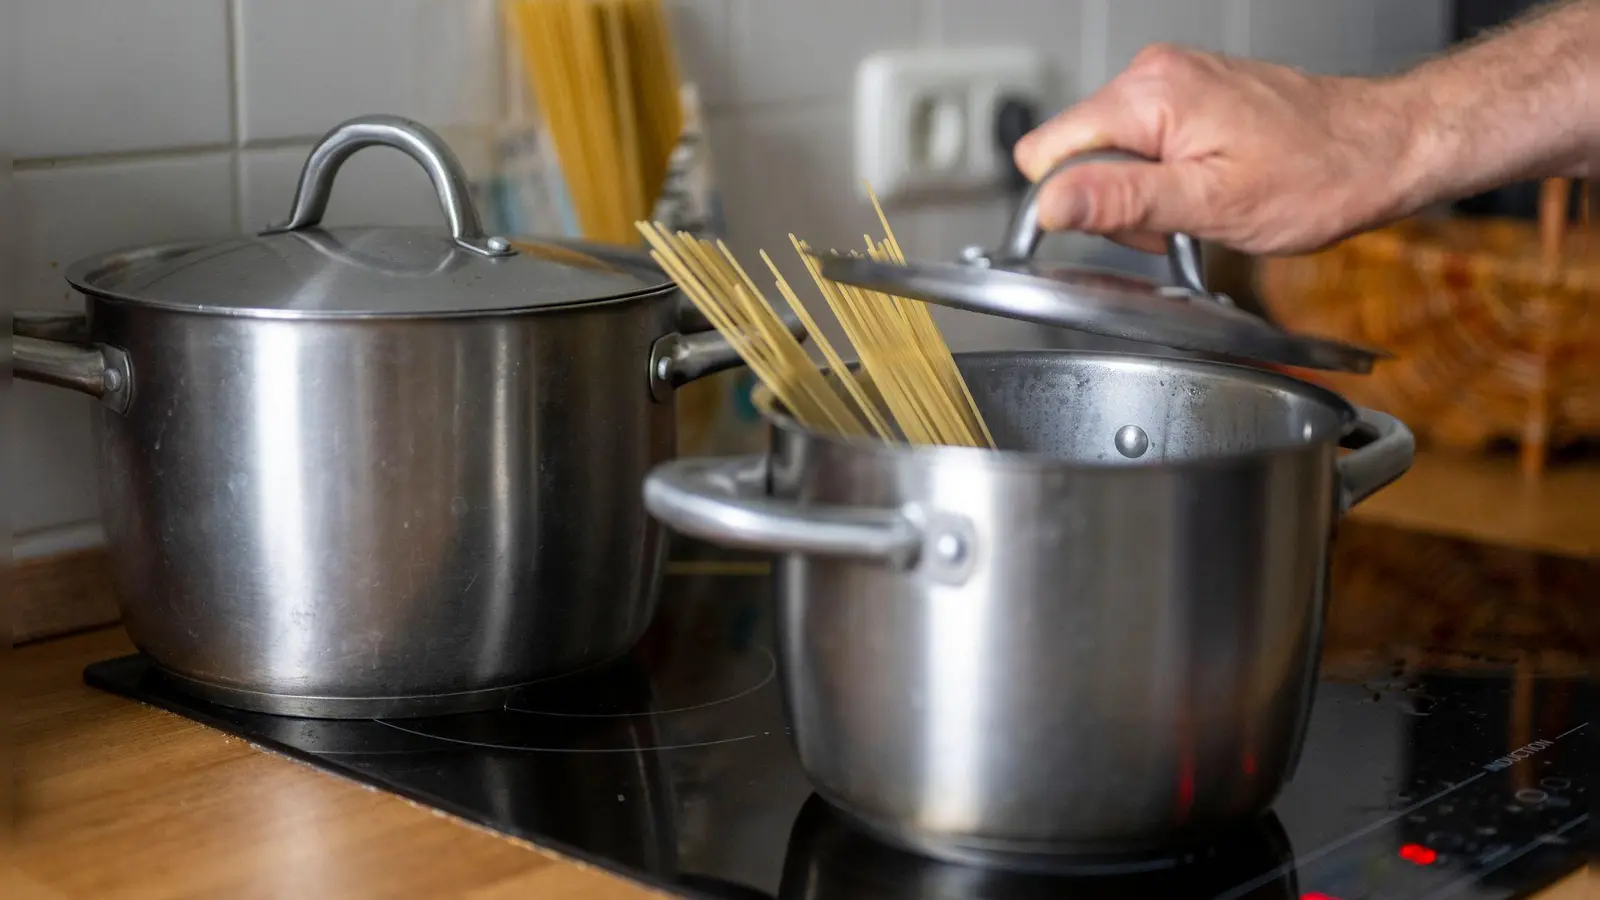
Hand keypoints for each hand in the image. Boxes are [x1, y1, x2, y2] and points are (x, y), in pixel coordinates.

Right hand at [1013, 45, 1430, 255]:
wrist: (1380, 148)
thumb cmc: (1317, 176)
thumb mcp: (1211, 204)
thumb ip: (1121, 200)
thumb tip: (1050, 204)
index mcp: (1148, 95)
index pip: (1046, 152)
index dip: (1068, 201)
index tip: (1121, 224)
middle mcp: (1152, 74)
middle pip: (1074, 154)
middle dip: (1112, 203)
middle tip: (1177, 219)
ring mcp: (1169, 80)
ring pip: (1105, 154)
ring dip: (1140, 195)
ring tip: (1199, 204)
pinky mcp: (1185, 94)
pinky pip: (1138, 144)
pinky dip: (1162, 177)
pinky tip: (1205, 186)